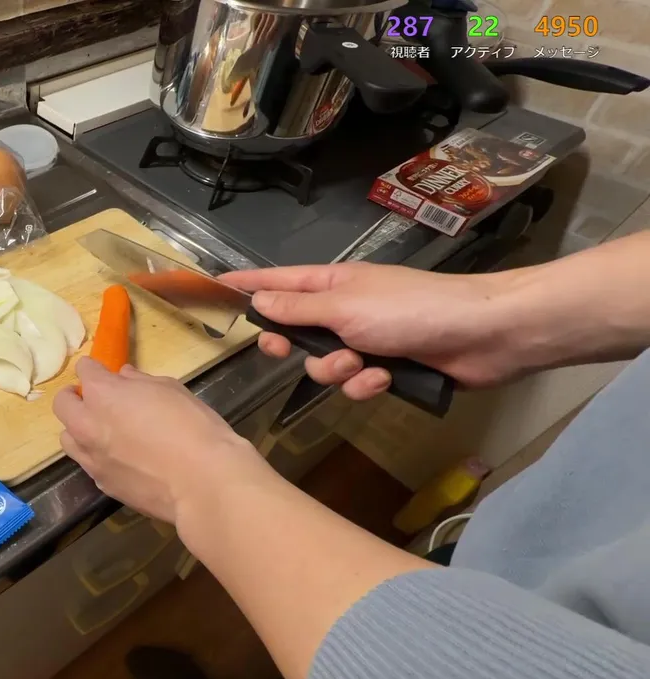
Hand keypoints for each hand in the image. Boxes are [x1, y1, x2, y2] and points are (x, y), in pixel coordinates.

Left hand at [52, 358, 279, 525]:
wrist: (202, 482)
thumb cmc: (193, 426)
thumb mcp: (171, 390)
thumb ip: (140, 381)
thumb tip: (124, 377)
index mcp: (103, 394)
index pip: (84, 371)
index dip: (95, 369)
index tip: (105, 373)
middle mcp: (87, 424)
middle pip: (63, 404)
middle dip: (76, 397)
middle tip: (97, 400)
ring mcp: (91, 458)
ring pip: (68, 438)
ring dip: (79, 429)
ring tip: (103, 431)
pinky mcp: (101, 484)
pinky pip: (88, 464)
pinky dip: (97, 456)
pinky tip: (121, 459)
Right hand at [224, 263, 522, 400]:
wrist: (482, 336)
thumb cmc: (411, 309)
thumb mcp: (345, 306)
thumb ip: (298, 308)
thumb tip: (257, 298)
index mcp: (331, 283)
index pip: (275, 282)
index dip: (243, 286)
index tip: (210, 288)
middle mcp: (344, 310)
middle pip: (293, 331)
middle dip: (292, 347)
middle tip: (285, 352)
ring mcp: (365, 340)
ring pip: (323, 365)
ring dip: (337, 371)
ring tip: (361, 366)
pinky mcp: (387, 369)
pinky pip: (355, 384)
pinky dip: (366, 384)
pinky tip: (384, 380)